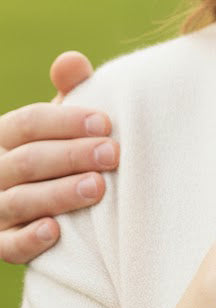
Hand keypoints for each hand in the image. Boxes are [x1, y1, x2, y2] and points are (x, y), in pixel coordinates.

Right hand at [0, 52, 117, 263]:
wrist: (50, 197)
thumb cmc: (63, 146)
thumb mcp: (64, 120)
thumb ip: (72, 89)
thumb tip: (71, 61)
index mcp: (6, 134)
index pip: (28, 122)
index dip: (66, 121)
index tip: (106, 123)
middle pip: (27, 161)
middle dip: (72, 156)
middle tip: (112, 154)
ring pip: (18, 201)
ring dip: (58, 194)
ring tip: (98, 187)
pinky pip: (5, 246)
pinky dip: (28, 240)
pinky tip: (55, 231)